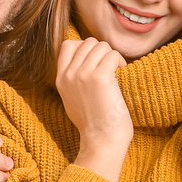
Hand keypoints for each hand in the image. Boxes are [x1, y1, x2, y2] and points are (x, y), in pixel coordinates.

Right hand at [55, 38, 131, 181]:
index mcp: (60, 78)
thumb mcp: (72, 98)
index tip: (96, 61)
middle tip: (110, 69)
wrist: (102, 140)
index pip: (68, 44)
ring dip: (113, 57)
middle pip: (88, 42)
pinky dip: (121, 62)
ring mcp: (83, 74)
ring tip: (117, 73)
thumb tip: (85, 58)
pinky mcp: (100, 77)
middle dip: (103, 52)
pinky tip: (122, 76)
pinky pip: (113, 55)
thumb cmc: (94, 123)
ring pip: (102, 46)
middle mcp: (69, 74)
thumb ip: (73, 78)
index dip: (85, 47)